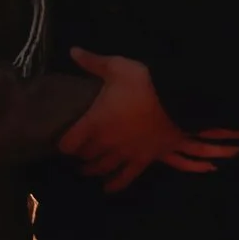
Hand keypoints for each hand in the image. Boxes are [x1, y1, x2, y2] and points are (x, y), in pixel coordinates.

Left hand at [58, 50, 238, 191]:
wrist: (176, 99)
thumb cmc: (143, 82)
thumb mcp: (116, 67)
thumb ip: (93, 62)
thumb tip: (72, 50)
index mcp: (94, 122)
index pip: (68, 143)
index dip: (63, 143)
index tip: (62, 141)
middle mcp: (105, 142)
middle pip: (85, 157)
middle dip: (79, 156)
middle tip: (77, 152)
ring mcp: (124, 154)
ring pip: (102, 169)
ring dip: (92, 171)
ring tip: (87, 171)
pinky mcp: (142, 160)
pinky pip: (125, 178)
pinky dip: (115, 185)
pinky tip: (108, 189)